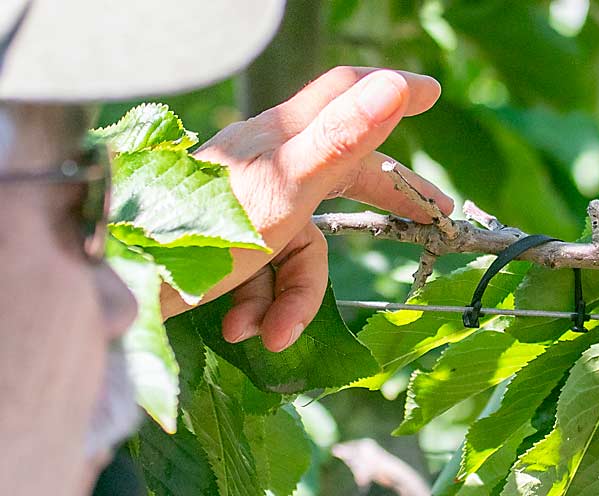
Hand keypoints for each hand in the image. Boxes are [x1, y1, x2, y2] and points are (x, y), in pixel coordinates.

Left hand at [162, 66, 453, 351]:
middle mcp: (268, 165)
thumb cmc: (201, 234)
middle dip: (381, 201)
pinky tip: (240, 329)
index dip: (391, 90)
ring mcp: (250, 206)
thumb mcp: (285, 190)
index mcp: (283, 139)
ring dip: (290, 297)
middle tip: (430, 212)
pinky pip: (269, 276)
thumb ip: (341, 140)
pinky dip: (262, 308)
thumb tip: (393, 87)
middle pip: (342, 172)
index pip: (346, 94)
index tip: (432, 93)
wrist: (123, 286)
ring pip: (302, 248)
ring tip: (269, 330)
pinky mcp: (232, 245)